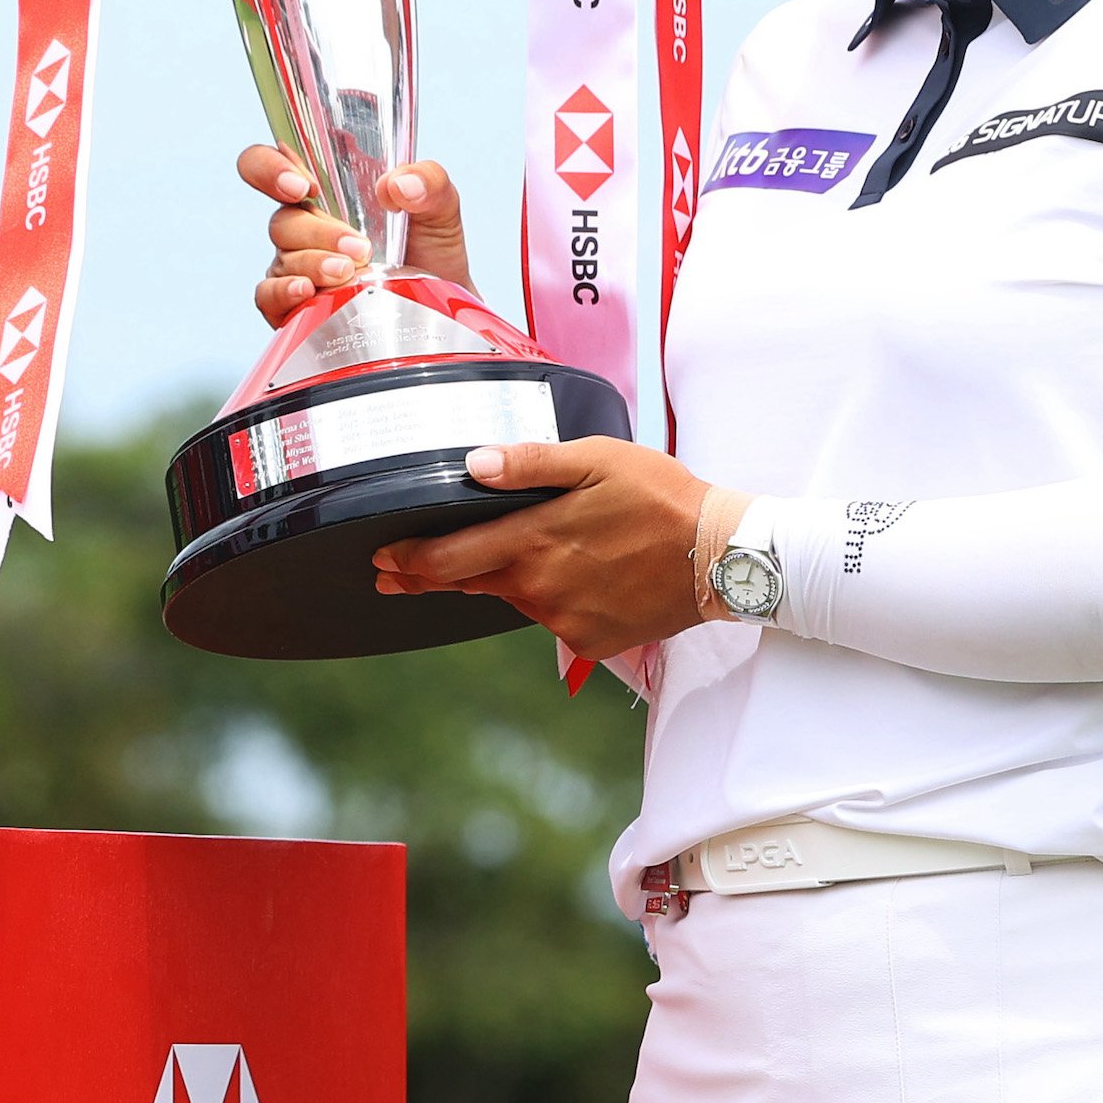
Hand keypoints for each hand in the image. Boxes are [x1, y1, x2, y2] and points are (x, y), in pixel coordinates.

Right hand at [237, 144, 476, 327]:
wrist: (441, 307)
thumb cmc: (430, 250)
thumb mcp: (441, 207)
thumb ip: (428, 181)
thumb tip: (397, 184)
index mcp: (326, 192)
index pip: (273, 165)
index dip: (271, 169)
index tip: (303, 186)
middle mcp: (304, 227)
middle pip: (281, 220)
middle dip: (316, 232)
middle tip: (359, 247)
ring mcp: (296, 267)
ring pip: (282, 258)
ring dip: (316, 264)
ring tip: (352, 273)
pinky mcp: (294, 306)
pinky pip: (268, 296)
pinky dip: (284, 292)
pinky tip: (309, 292)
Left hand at [371, 439, 752, 658]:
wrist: (720, 555)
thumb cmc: (661, 496)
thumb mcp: (597, 459)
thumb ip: (531, 463)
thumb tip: (473, 466)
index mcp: (534, 542)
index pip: (449, 560)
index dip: (408, 562)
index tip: (381, 560)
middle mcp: (540, 589)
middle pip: (470, 586)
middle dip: (429, 578)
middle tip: (397, 575)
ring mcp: (564, 622)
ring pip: (516, 599)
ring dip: (509, 580)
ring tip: (537, 553)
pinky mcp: (589, 643)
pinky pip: (554, 621)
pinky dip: (556, 600)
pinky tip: (583, 578)